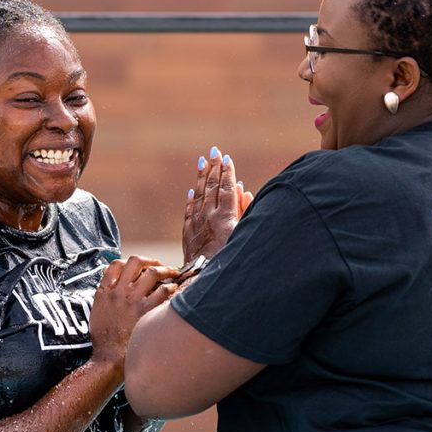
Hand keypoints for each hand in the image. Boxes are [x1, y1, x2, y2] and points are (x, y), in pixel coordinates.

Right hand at [89, 256, 178, 367]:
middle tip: (158, 265)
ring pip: (152, 273)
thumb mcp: (97, 312)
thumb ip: (105, 296)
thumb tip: (114, 285)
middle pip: (135, 262)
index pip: (115, 265)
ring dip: (165, 270)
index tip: (138, 266)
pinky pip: (163, 291)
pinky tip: (174, 290)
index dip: (129, 262)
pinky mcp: (146, 311)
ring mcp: (133, 300)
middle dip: (150, 260)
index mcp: (104, 291)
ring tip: (173, 273)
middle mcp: (119, 292)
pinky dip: (171, 287)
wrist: (110, 357)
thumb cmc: (104, 339)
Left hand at [182, 146, 252, 262]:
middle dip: (213, 167)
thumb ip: (244, 211)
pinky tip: (192, 191)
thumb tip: (241, 189)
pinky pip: (189, 212)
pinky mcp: (187, 234)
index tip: (227, 158)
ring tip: (203, 162)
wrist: (206, 280)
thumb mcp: (243, 234)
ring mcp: (196, 224)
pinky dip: (191, 199)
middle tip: (214, 151)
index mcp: (224, 216)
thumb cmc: (231, 259)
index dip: (226, 172)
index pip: (225, 187)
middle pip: (211, 187)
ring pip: (198, 195)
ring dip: (201, 178)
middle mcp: (208, 216)